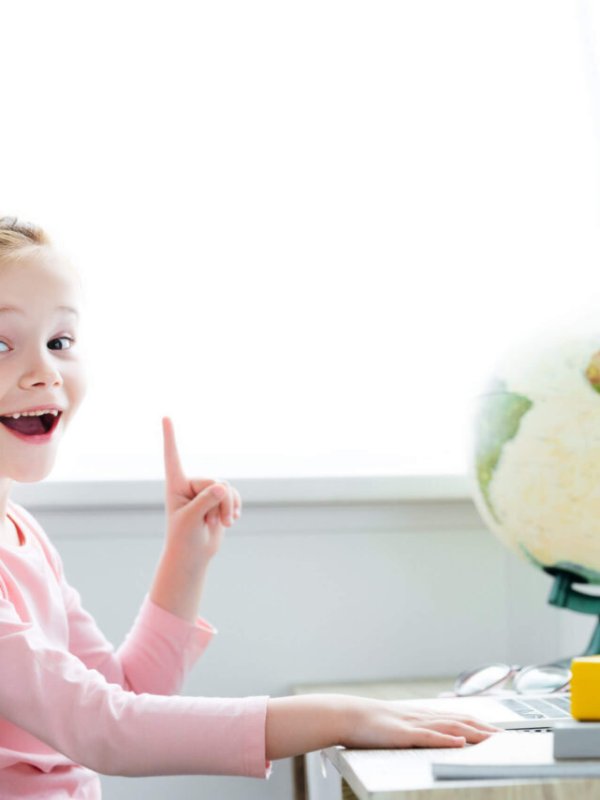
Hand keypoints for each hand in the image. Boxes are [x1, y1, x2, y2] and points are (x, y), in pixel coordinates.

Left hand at [162, 416, 241, 557]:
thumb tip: (222, 487)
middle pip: (214, 482)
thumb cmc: (184, 539)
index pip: (173, 457)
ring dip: (228, 508)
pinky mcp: (219, 500)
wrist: (193, 556)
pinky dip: (235, 507)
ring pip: (227, 489)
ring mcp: (206, 492)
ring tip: (222, 523)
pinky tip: (231, 520)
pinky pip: (235, 495)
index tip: (165, 416)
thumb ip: (206, 502)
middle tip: (212, 522)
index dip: (170, 437)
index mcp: (176, 485)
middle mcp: (191, 484)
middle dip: (220, 503)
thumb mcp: (192, 521)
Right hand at [342, 698, 500, 748]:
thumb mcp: (396, 726)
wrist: (348, 714)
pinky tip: (459, 741)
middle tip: (504, 737)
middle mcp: (421, 716)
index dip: (478, 723)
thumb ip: (414, 730)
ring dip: (473, 732)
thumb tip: (430, 736)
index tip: (496, 730)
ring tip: (492, 739)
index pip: (456, 718)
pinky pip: (428, 736)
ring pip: (449, 727)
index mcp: (420, 715)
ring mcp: (413, 724)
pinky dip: (446, 738)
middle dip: (483, 729)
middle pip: (459, 721)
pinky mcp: (404, 734)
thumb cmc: (369, 724)